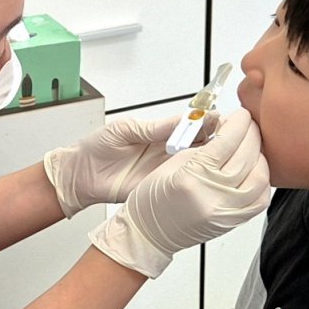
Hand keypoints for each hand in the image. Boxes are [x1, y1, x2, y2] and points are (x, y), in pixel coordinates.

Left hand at [44, 113, 219, 217]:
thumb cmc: (97, 148)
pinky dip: (194, 181)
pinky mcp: (160, 188)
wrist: (81, 175)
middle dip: (215, 140)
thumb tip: (181, 121)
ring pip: (196, 164)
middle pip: (201, 144)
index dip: (207, 122)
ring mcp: (165, 170)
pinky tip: (203, 177)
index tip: (219, 119)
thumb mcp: (125, 130)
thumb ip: (154, 128)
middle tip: (227, 138)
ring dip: (209, 160)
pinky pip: (182, 184)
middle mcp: (168, 151)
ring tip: (219, 156)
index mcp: (161, 132)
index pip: (192, 125)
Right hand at [90, 109, 268, 277]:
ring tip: (253, 147)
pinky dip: (263, 182)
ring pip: (259, 177)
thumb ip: (201, 146)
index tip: (242, 115)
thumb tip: (226, 131)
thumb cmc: (152, 200)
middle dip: (252, 134)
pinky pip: (260, 200)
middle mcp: (212, 195)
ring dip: (260, 157)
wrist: (149, 234)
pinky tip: (256, 171)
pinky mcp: (232, 222)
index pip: (227, 141)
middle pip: (247, 156)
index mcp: (193, 175)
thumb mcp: (171, 163)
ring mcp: (225, 211)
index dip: (239, 123)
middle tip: (250, 125)